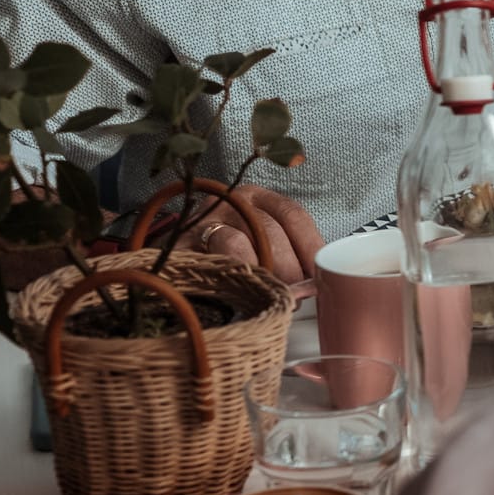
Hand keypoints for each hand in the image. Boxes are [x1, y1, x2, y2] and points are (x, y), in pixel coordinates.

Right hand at [179, 184, 324, 283]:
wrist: (172, 255)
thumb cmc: (228, 249)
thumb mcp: (259, 238)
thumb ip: (286, 250)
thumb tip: (317, 280)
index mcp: (256, 197)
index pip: (292, 214)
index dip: (310, 246)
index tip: (321, 274)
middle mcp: (230, 202)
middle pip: (269, 231)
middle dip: (288, 268)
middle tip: (297, 295)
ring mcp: (202, 222)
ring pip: (238, 245)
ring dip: (260, 275)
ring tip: (272, 297)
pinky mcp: (180, 246)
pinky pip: (208, 263)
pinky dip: (229, 280)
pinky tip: (241, 295)